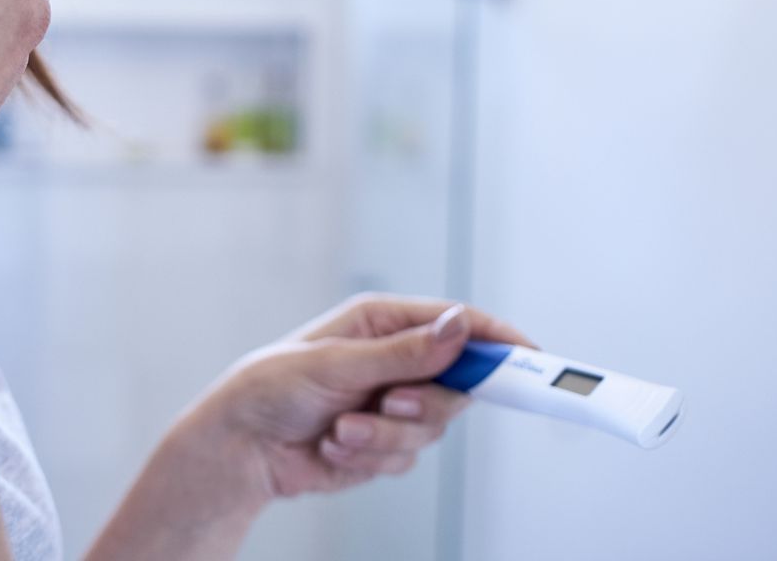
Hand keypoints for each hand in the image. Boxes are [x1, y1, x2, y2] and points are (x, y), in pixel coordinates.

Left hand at [185, 294, 535, 508]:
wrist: (242, 446)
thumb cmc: (271, 386)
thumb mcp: (336, 363)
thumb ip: (403, 353)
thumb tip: (460, 329)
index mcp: (383, 321)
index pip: (458, 323)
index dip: (498, 339)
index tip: (533, 358)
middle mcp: (394, 359)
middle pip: (457, 384)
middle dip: (424, 403)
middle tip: (391, 404)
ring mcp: (391, 402)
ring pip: (432, 426)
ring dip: (385, 435)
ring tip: (341, 429)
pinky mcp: (383, 442)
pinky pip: (407, 456)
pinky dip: (370, 455)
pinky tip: (333, 445)